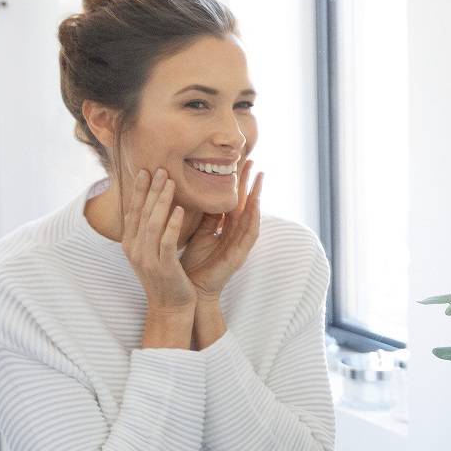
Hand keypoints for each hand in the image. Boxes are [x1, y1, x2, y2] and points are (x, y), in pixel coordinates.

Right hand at [122, 168, 195, 312]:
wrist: (170, 307)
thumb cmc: (166, 277)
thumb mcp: (153, 251)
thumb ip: (151, 231)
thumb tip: (155, 205)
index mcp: (131, 244)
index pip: (133, 212)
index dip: (138, 191)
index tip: (144, 171)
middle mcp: (135, 249)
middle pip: (141, 213)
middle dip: (150, 190)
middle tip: (160, 169)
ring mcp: (147, 259)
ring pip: (152, 224)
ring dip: (161, 201)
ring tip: (170, 183)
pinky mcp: (163, 267)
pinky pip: (166, 241)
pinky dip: (172, 224)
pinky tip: (180, 209)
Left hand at [182, 160, 263, 300]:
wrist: (190, 289)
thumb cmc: (193, 264)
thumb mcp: (198, 233)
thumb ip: (205, 217)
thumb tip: (204, 194)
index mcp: (224, 229)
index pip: (233, 201)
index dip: (236, 183)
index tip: (237, 162)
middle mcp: (235, 234)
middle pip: (245, 204)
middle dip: (249, 183)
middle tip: (252, 160)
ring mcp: (240, 245)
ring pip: (251, 215)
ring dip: (257, 196)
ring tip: (259, 177)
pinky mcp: (239, 256)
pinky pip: (250, 235)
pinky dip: (253, 219)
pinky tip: (256, 205)